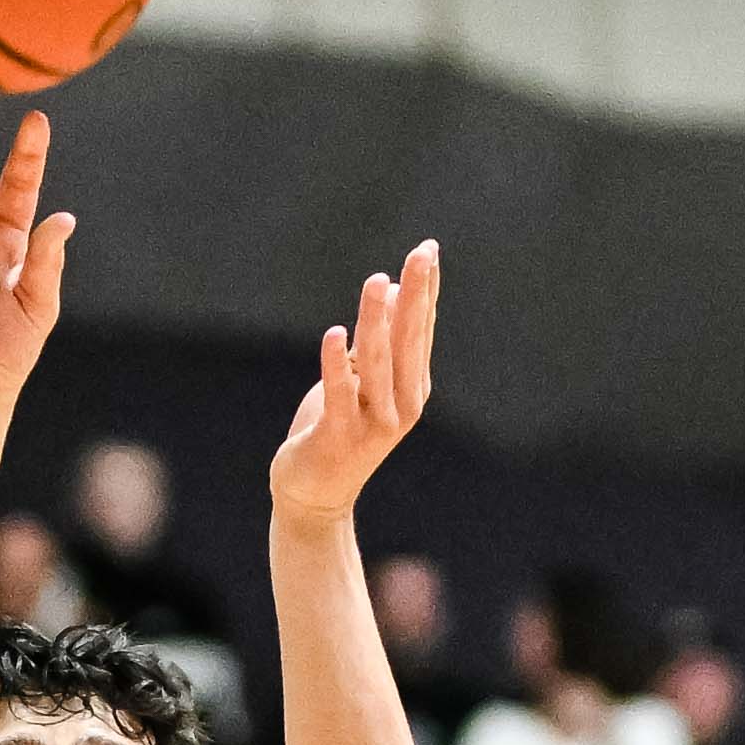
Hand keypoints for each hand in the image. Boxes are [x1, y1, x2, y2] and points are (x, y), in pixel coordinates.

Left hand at [265, 240, 438, 532]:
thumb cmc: (339, 429)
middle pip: (409, 341)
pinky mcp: (341, 436)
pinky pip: (341, 394)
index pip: (421, 331)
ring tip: (376, 281)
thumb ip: (379, 342)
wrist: (316, 494)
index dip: (425, 291)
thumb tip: (392, 289)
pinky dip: (337, 364)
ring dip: (376, 320)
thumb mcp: (363, 381)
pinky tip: (335, 334)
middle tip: (420, 254)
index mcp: (412, 388)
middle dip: (415, 295)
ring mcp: (374, 423)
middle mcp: (402, 404)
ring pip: (377, 363)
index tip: (428, 251)